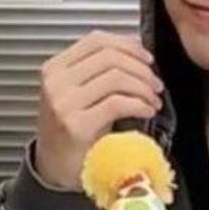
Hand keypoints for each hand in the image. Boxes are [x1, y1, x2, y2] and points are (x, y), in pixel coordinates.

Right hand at [34, 30, 163, 190]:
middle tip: (155, 83)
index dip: (128, 45)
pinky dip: (140, 104)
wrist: (53, 168)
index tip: (146, 57)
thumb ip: (96, 72)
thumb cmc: (69, 132)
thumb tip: (135, 52)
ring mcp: (64, 103)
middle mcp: (56, 83)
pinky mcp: (77, 125)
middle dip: (141, 68)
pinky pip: (118, 103)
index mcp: (55, 69)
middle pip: (109, 57)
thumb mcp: (76, 94)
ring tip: (152, 99)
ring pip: (116, 77)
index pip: (96, 41)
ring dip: (143, 87)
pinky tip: (147, 111)